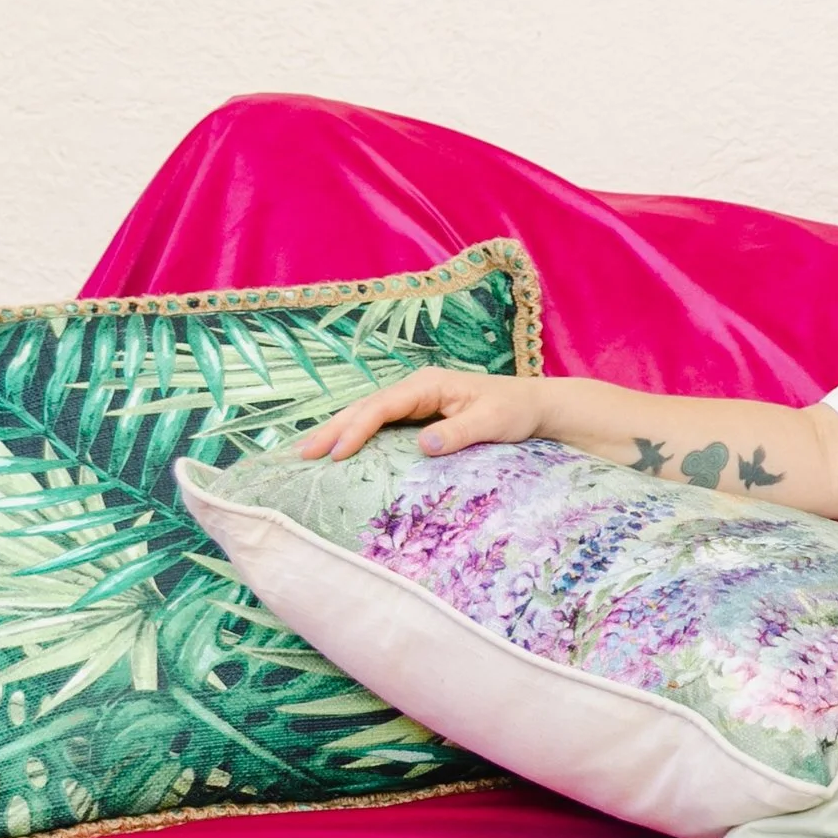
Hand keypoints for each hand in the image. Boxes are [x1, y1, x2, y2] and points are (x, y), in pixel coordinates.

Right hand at [297, 367, 546, 461]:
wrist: (535, 406)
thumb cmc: (516, 411)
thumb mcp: (492, 422)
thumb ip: (459, 433)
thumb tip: (423, 445)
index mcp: (428, 384)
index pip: (382, 406)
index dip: (357, 429)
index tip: (338, 454)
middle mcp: (416, 388)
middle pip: (365, 407)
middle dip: (333, 429)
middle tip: (302, 453)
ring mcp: (416, 400)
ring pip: (368, 414)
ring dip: (339, 431)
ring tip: (308, 452)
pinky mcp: (420, 413)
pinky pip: (381, 423)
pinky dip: (358, 435)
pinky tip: (341, 450)